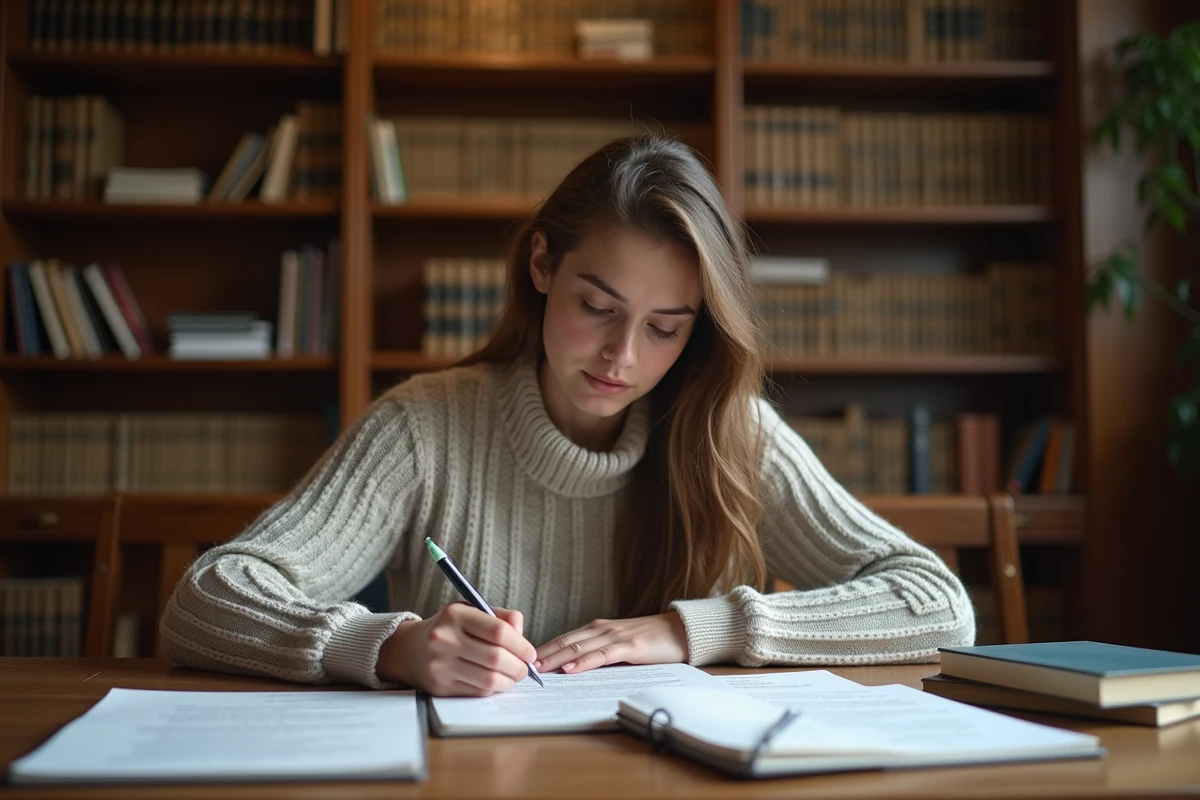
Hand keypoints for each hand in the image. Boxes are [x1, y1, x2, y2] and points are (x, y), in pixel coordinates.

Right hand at [377, 604, 536, 696]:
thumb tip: (522, 635)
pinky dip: (493, 689)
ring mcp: (440, 665)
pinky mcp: (440, 687)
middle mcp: (444, 639)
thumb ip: (501, 618)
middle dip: (519, 667)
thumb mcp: (471, 611)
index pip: (498, 631)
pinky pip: (478, 692)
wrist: (410, 649)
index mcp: (455, 614)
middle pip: (496, 658)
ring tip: (513, 676)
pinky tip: (495, 681)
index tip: (530, 653)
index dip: (521, 645)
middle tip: (525, 669)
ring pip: (489, 680)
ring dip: (509, 681)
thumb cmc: (450, 628)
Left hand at [534, 612, 688, 674]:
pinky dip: (583, 661)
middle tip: (519, 666)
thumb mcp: (619, 645)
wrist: (681, 631)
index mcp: (597, 629)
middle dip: (542, 654)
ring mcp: (615, 636)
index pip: (563, 638)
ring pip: (578, 647)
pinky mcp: (630, 646)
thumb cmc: (650, 640)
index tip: (523, 660)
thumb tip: (573, 668)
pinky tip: (570, 669)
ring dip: (555, 658)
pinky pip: (601, 655)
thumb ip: (599, 652)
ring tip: (537, 669)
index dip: (542, 649)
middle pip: (564, 641)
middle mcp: (602, 629)